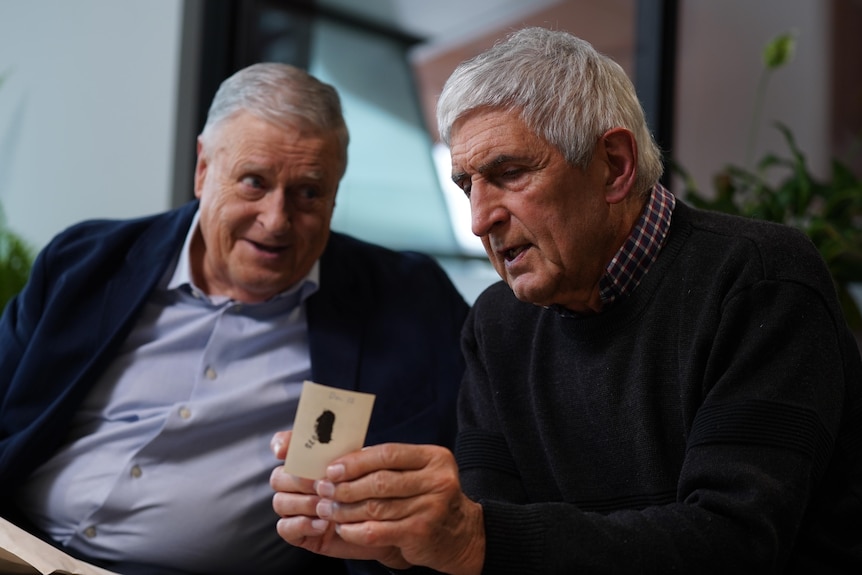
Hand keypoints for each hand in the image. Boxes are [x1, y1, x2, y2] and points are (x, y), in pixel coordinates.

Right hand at [269, 432, 395, 563]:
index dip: (282, 444)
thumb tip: (337, 458)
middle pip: (279, 477)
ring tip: (327, 506)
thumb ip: (349, 458)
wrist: (383, 525)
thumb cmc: (371, 493)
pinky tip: (323, 525)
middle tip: (321, 485)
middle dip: (299, 480)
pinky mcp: (298, 534)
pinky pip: (285, 528)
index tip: (283, 451)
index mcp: (311, 463)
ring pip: (280, 502)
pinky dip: (302, 525)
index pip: (286, 446)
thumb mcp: (364, 468)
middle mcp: (298, 484)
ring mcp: (295, 509)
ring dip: (304, 503)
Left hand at [270, 432, 484, 574]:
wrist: (461, 535)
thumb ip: (391, 465)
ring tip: (328, 510)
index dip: (357, 461)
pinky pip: (378, 530)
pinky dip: (356, 530)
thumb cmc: (430, 499)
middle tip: (324, 490)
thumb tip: (346, 459)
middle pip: (380, 481)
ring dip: (345, 509)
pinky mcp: (421, 532)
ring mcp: (430, 507)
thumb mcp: (421, 474)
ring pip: (375, 507)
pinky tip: (343, 529)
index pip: (388, 454)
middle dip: (346, 486)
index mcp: (434, 458)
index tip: (332, 468)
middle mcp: (436, 480)